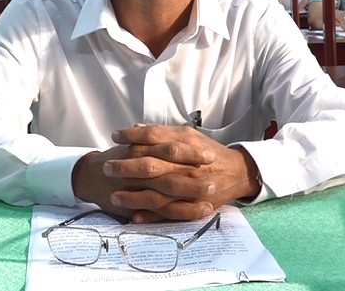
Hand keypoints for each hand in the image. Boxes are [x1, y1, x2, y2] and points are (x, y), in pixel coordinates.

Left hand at [72, 125, 260, 223]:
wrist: (237, 173)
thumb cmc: (208, 152)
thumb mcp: (189, 136)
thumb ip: (162, 133)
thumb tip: (136, 128)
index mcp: (184, 145)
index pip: (153, 138)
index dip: (132, 137)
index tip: (114, 137)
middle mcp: (185, 166)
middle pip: (151, 166)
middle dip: (126, 167)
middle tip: (107, 168)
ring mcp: (188, 188)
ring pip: (157, 193)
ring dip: (133, 196)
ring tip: (113, 197)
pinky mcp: (192, 206)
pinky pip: (169, 214)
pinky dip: (151, 216)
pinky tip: (134, 217)